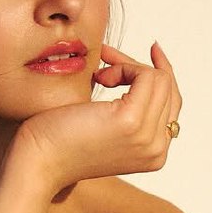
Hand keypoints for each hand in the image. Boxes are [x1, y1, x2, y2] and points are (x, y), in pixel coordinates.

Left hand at [12, 40, 182, 194]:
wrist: (39, 162)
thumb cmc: (62, 142)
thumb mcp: (107, 128)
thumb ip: (133, 112)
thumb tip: (151, 74)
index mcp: (155, 155)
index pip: (172, 104)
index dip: (161, 75)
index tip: (151, 50)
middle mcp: (157, 150)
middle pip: (168, 89)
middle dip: (138, 67)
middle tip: (107, 59)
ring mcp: (147, 138)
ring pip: (159, 80)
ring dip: (127, 66)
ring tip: (100, 75)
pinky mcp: (131, 121)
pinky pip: (146, 76)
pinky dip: (124, 67)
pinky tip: (100, 77)